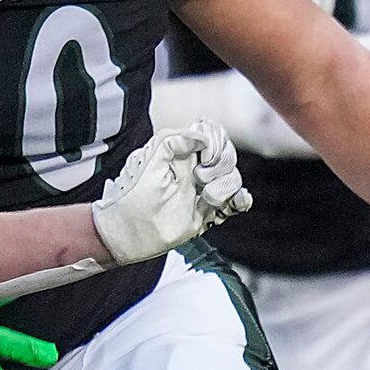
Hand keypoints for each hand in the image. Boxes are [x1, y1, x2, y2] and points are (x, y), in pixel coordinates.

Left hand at [93, 120, 251, 263]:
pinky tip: (235, 201)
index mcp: (181, 153)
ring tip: (206, 197)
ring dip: (225, 186)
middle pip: (228, 156)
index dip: (215, 144)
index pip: (213, 135)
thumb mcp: (149, 162)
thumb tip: (201, 135)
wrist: (128, 234)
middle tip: (199, 178)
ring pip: (233, 178)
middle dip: (220, 166)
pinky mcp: (208, 211)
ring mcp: (203, 190)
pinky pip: (235, 202)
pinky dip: (240, 200)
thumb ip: (173, 141)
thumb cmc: (131, 198)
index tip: (205, 157)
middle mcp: (195, 169)